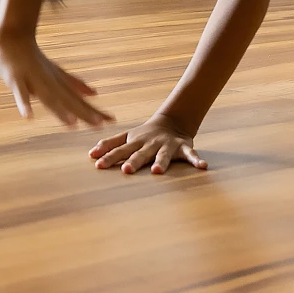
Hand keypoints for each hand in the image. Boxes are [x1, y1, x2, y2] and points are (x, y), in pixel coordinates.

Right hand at [0, 34, 112, 127]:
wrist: (13, 37)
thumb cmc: (35, 59)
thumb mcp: (57, 72)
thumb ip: (75, 84)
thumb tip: (95, 93)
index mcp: (60, 83)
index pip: (80, 100)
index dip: (95, 110)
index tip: (112, 120)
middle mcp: (50, 82)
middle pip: (68, 100)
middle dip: (84, 112)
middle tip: (100, 124)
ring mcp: (34, 80)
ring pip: (48, 98)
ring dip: (59, 111)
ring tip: (72, 124)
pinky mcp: (17, 79)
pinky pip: (21, 93)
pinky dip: (24, 104)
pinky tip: (28, 116)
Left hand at [90, 117, 206, 175]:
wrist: (172, 121)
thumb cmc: (145, 135)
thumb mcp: (127, 137)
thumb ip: (110, 145)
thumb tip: (90, 154)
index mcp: (136, 142)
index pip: (120, 150)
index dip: (109, 157)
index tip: (98, 165)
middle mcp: (150, 144)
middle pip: (141, 153)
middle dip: (134, 161)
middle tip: (126, 170)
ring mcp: (167, 145)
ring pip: (164, 155)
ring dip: (161, 162)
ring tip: (157, 171)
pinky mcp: (183, 147)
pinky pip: (191, 154)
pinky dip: (197, 160)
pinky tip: (203, 166)